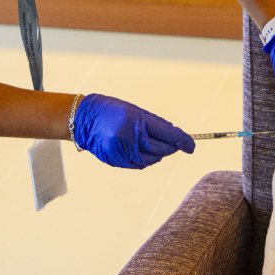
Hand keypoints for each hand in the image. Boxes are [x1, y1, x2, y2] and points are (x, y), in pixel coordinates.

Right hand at [72, 93, 194, 168]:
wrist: (83, 119)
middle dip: (170, 147)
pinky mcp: (117, 161)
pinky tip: (143, 150)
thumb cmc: (111, 110)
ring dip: (158, 153)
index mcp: (136, 123)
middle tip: (176, 142)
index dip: (182, 141)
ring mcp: (123, 153)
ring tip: (155, 143)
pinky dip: (146, 158)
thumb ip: (155, 125)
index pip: (166, 134)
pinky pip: (139, 164)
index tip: (192, 146)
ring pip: (151, 159)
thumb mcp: (134, 111)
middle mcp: (130, 140)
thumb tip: (174, 137)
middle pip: (160, 149)